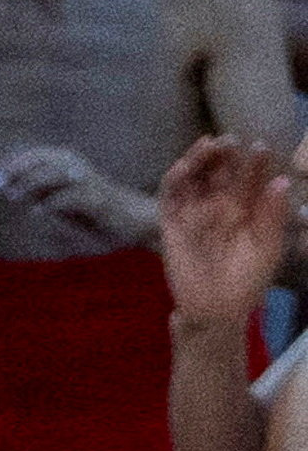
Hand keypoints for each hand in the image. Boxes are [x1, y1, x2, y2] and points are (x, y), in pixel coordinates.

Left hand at [0, 144, 158, 248]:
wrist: (133, 221)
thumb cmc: (92, 211)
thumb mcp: (61, 199)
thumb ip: (40, 191)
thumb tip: (8, 189)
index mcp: (70, 164)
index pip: (38, 155)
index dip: (13, 163)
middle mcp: (79, 168)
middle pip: (45, 158)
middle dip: (17, 169)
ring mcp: (90, 183)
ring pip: (58, 173)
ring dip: (32, 183)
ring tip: (12, 197)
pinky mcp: (100, 200)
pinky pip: (74, 197)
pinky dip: (54, 203)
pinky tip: (38, 212)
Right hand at [155, 131, 293, 327]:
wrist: (216, 310)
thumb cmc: (247, 280)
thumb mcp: (269, 246)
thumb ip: (273, 215)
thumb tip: (280, 180)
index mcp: (246, 207)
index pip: (250, 177)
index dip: (255, 161)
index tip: (261, 148)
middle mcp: (219, 204)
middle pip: (220, 170)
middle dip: (225, 153)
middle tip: (231, 140)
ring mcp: (194, 212)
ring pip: (194, 176)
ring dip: (199, 158)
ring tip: (209, 144)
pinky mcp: (171, 223)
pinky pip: (170, 195)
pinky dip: (175, 178)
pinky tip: (185, 165)